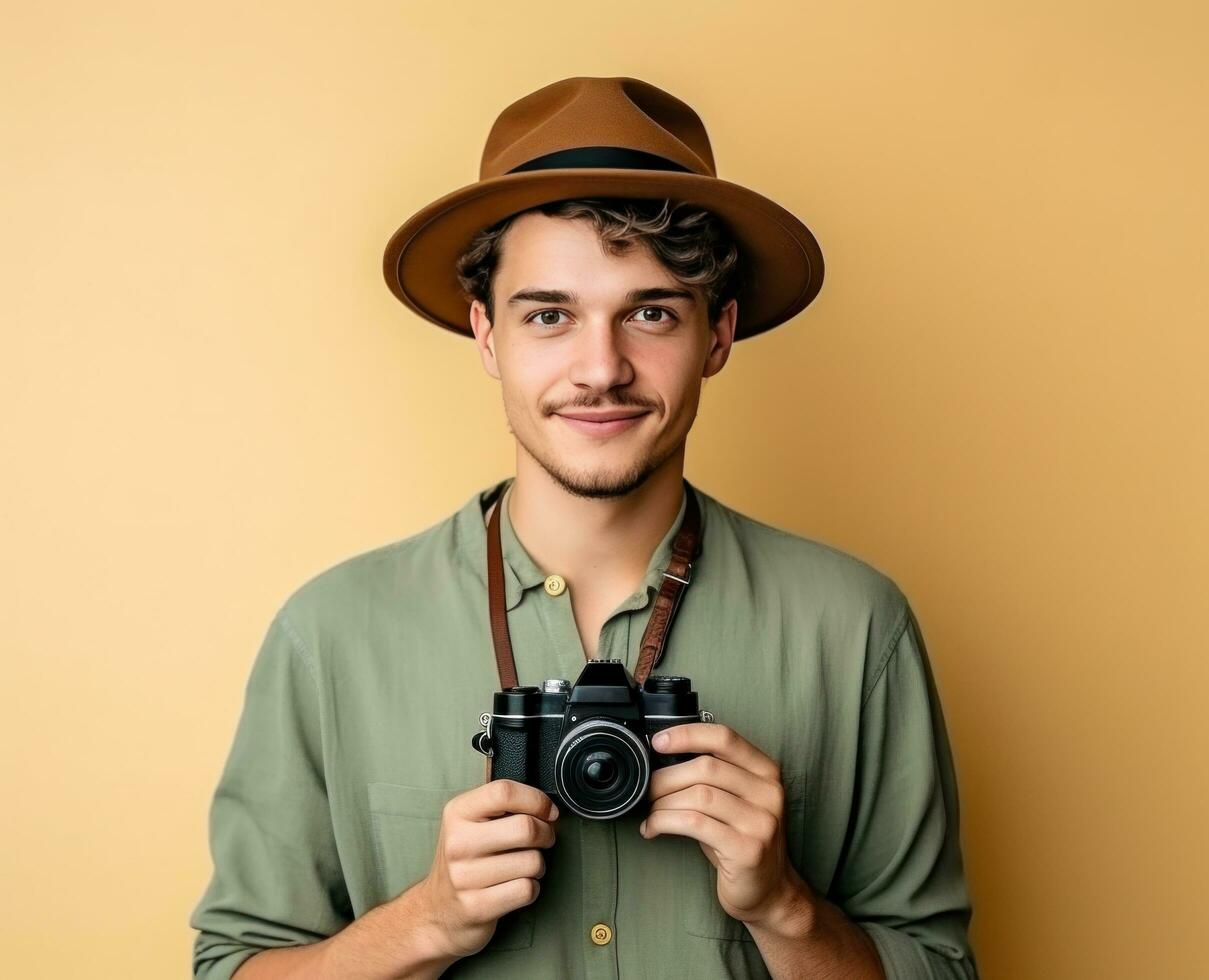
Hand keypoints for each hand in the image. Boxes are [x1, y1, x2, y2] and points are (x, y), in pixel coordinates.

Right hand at [414, 779, 559, 959]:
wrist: (437, 911)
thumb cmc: (465, 861)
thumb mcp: (470, 823)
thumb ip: (501, 808)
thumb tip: (547, 808)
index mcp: (457, 813)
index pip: (503, 792)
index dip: (536, 800)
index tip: (548, 811)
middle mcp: (458, 842)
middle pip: (525, 828)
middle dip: (546, 834)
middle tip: (545, 839)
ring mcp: (465, 876)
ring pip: (532, 862)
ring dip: (539, 865)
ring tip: (524, 866)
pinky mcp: (477, 906)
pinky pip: (526, 889)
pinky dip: (531, 888)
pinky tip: (517, 886)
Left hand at [640, 723, 811, 927]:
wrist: (771, 891)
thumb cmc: (742, 841)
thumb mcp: (735, 801)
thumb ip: (712, 776)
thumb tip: (662, 758)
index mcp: (767, 772)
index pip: (724, 738)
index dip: (687, 735)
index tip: (658, 742)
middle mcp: (769, 793)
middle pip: (706, 767)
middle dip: (666, 777)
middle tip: (647, 789)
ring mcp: (761, 822)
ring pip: (698, 795)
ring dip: (663, 802)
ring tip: (650, 811)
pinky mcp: (747, 849)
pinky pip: (695, 824)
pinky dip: (665, 822)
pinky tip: (653, 828)